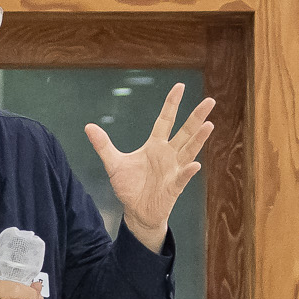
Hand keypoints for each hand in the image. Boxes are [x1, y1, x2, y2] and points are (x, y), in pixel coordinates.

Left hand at [86, 81, 213, 250]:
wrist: (136, 212)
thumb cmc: (130, 187)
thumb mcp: (114, 164)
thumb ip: (103, 146)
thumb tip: (88, 127)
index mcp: (155, 146)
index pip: (165, 121)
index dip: (171, 104)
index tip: (179, 87)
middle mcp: (168, 155)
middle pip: (185, 132)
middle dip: (197, 117)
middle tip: (210, 101)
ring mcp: (173, 170)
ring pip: (189, 151)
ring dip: (199, 139)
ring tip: (209, 125)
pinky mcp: (173, 187)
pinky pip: (182, 177)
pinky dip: (188, 171)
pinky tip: (194, 165)